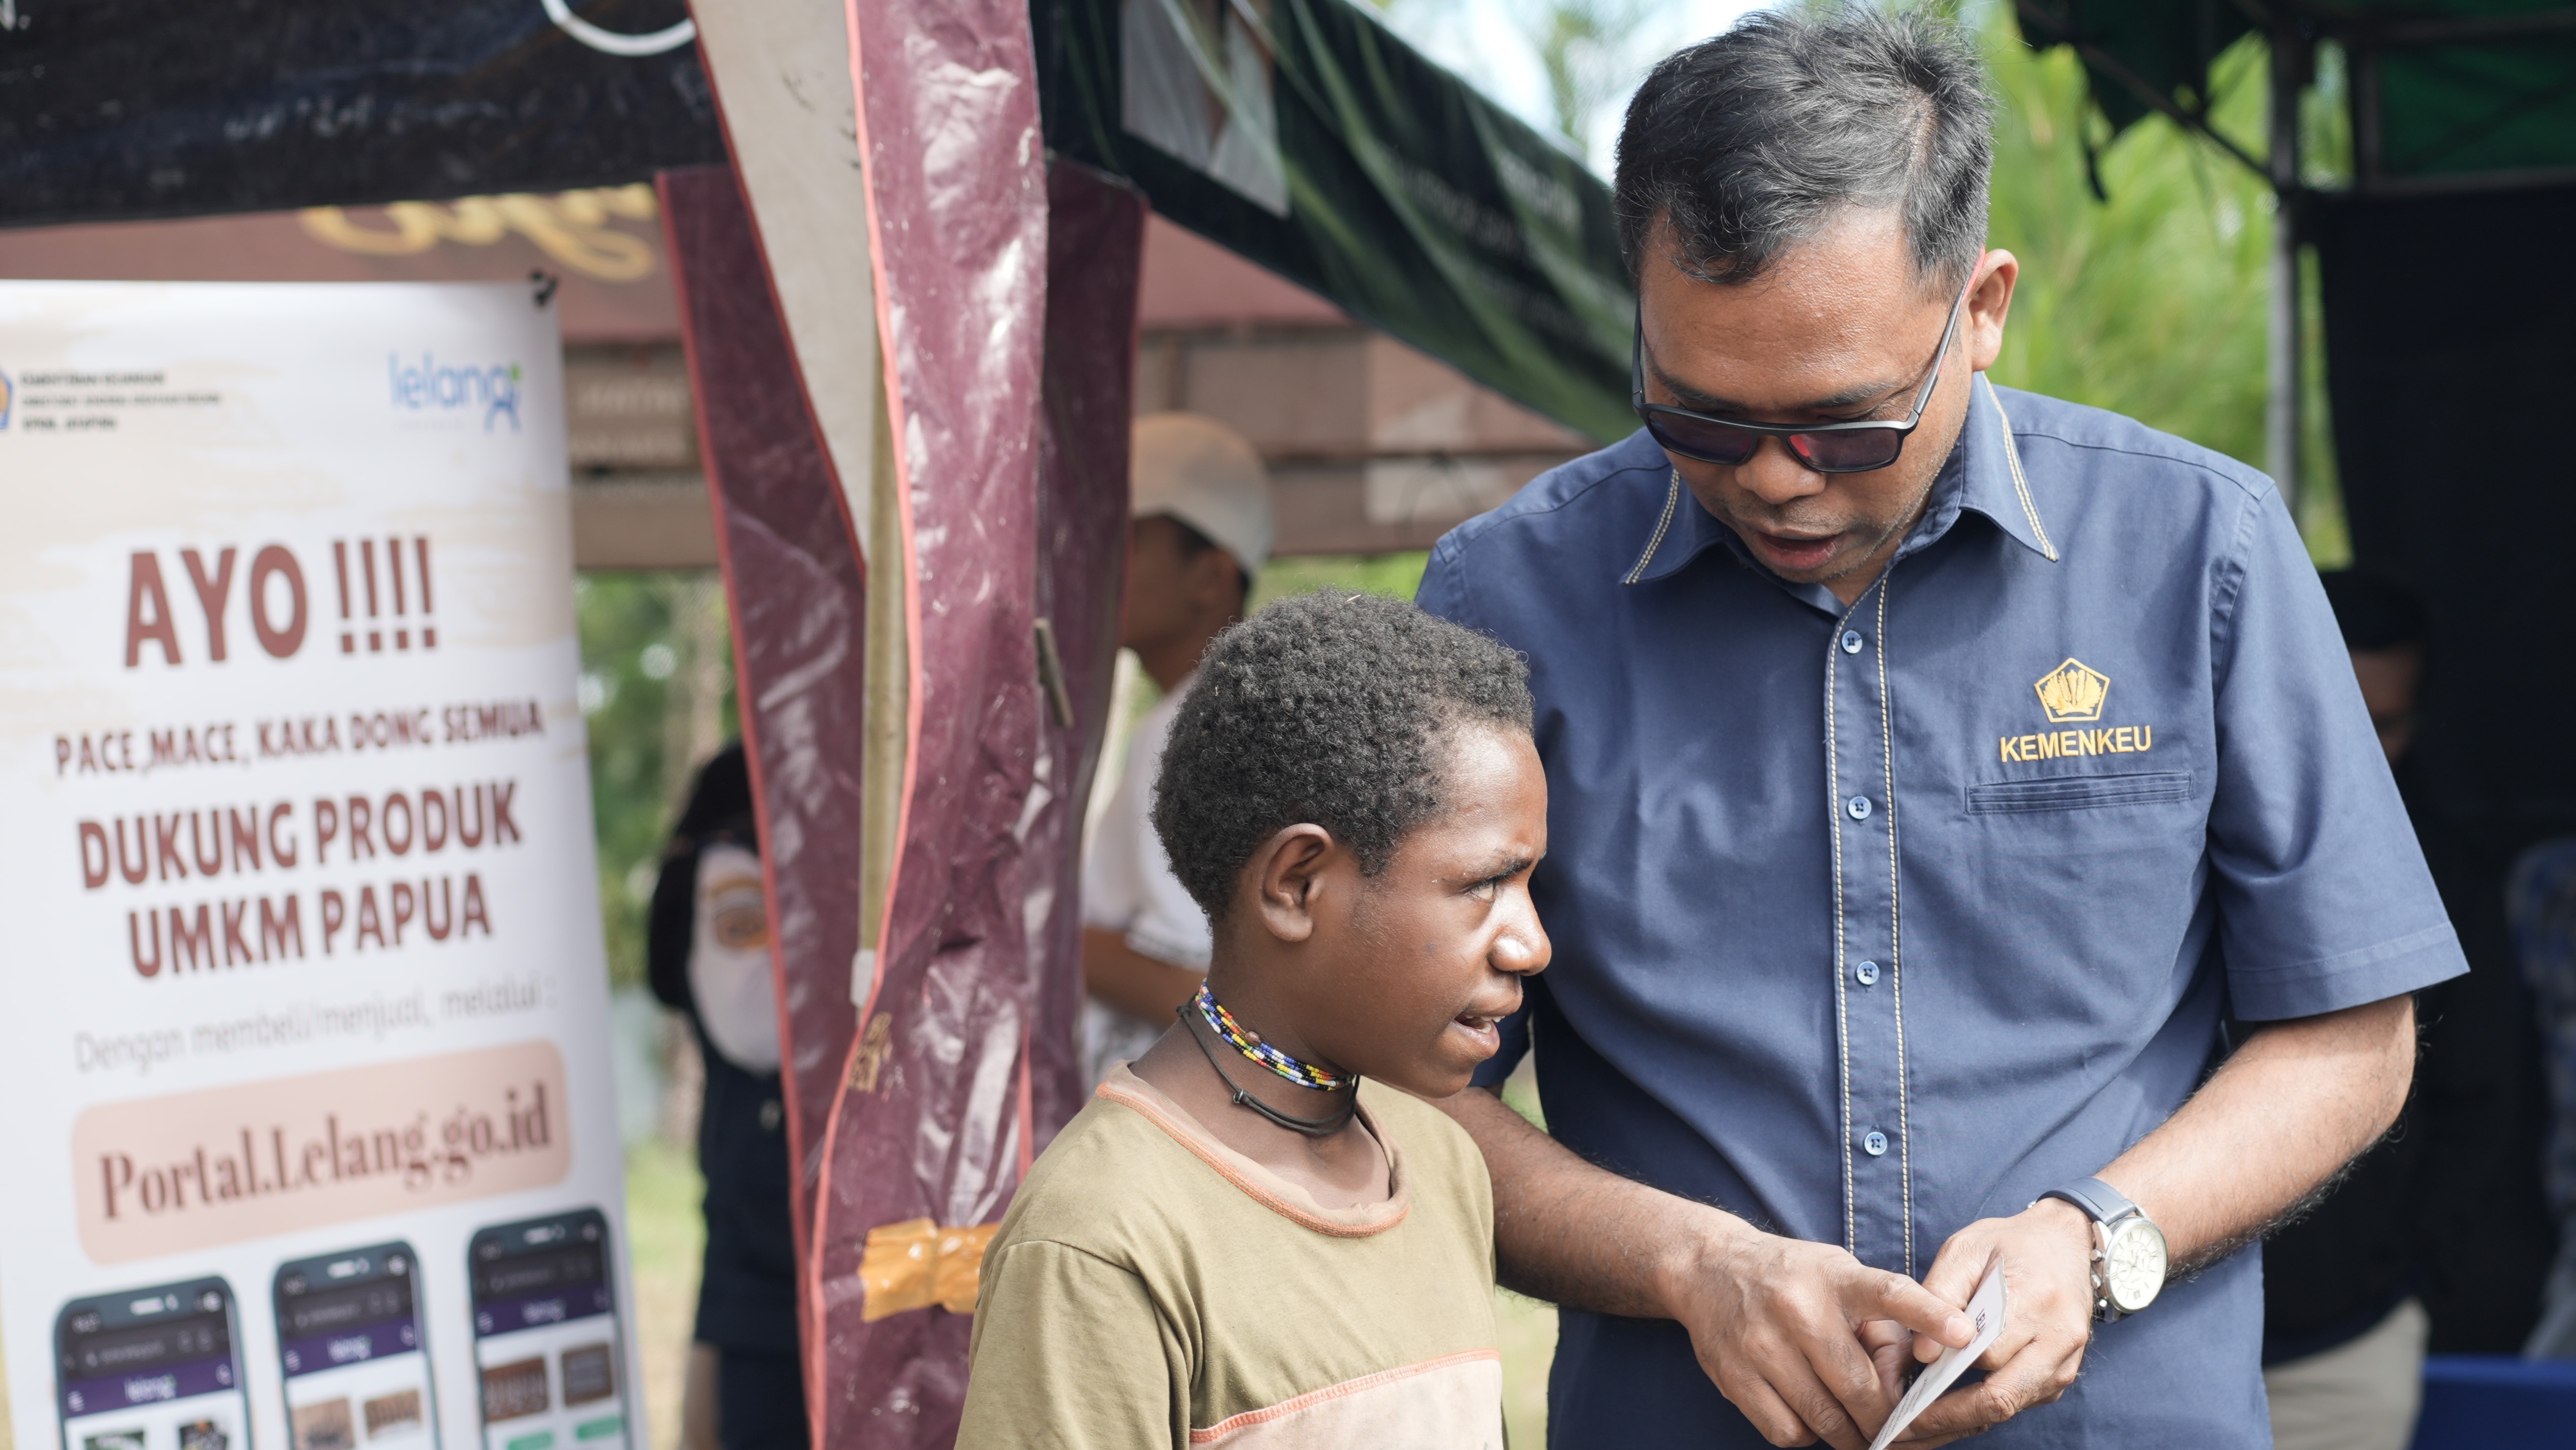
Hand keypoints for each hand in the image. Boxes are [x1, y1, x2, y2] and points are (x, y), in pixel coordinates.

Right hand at [1661, 1215, 1975, 1449]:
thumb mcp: (1839, 1277)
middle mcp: (1797, 1307)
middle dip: (1884, 1420)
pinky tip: (1806, 1413)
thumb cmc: (1793, 1279)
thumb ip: (1881, 1324)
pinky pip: (1786, 1431)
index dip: (1930, 1314)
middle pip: (1858, 1387)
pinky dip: (1806, 1434)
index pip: (1889, 1292)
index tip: (1966, 1334)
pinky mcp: (1733, 1375)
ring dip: (1848, 1434)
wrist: (1706, 1268)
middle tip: (1893, 1430)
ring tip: (1853, 1427)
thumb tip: (1906, 1385)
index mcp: (1834, 1278)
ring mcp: (1760, 1343)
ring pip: (1823, 1418)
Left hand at [1891, 1198, 2094, 1445]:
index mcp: (2036, 1302)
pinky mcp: (2060, 1376)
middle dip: (1949, 1416)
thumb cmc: (2007, 1245)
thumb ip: (1940, 1295)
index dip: (1942, 1378)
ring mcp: (2065, 1363)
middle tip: (1902, 1426)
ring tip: (1917, 1421)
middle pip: (2000, 1396)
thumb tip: (1922, 1354)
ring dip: (1964, 1418)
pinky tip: (1948, 1406)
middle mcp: (2059, 1340)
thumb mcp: (1965, 1250)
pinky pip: (2019, 1401)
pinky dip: (1984, 1407)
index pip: (1985, 1356)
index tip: (1903, 1396)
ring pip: (2009, 1406)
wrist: (2063, 1243)